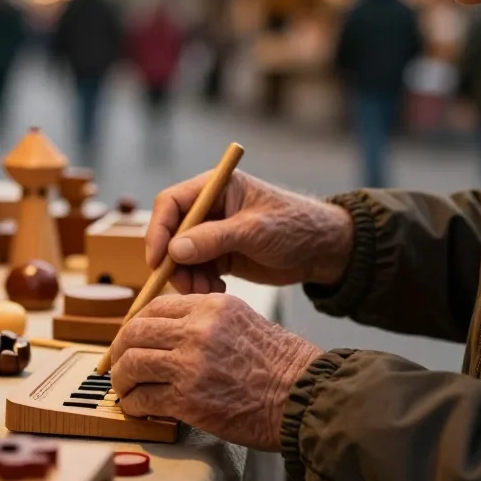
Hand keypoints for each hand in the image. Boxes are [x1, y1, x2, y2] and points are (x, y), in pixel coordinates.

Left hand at [110, 293, 320, 450]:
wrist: (301, 395)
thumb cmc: (278, 363)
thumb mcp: (241, 319)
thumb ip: (204, 319)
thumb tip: (166, 330)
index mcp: (210, 306)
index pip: (154, 307)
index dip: (135, 325)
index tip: (131, 340)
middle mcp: (196, 330)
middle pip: (135, 332)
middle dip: (119, 351)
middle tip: (118, 365)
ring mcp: (190, 364)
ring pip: (132, 364)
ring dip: (122, 379)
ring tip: (125, 389)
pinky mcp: (188, 399)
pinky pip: (144, 398)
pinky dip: (134, 404)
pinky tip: (138, 408)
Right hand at [147, 170, 353, 292]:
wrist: (323, 250)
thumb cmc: (295, 226)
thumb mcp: (255, 231)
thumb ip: (214, 239)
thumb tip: (174, 250)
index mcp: (215, 188)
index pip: (171, 203)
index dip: (158, 230)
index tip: (157, 259)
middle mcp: (209, 208)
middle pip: (171, 233)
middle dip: (173, 261)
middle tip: (185, 286)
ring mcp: (212, 233)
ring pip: (180, 256)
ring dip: (187, 277)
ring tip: (207, 293)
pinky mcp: (219, 255)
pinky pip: (196, 270)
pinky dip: (199, 284)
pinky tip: (217, 292)